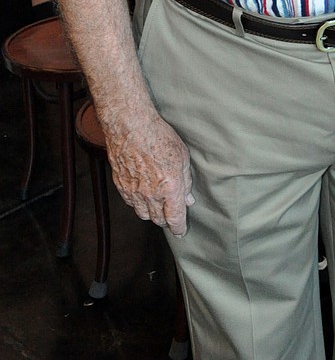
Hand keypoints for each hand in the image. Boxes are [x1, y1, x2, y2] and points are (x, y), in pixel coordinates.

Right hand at [104, 110, 194, 236]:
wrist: (130, 127)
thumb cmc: (158, 137)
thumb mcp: (182, 156)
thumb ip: (186, 181)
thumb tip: (188, 199)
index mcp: (169, 187)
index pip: (175, 218)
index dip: (179, 228)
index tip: (181, 232)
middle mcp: (151, 194)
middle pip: (158, 219)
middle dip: (166, 221)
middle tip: (171, 218)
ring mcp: (134, 192)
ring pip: (143, 214)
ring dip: (152, 214)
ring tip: (158, 208)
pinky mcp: (121, 186)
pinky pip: (131, 203)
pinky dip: (139, 204)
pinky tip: (143, 197)